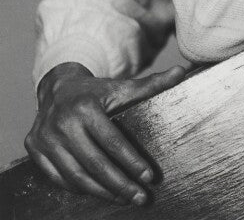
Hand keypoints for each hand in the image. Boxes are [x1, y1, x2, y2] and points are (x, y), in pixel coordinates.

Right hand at [25, 62, 186, 204]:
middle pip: (95, 163)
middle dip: (120, 184)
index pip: (112, 141)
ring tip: (124, 199)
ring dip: (102, 192)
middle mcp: (62, 123)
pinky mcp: (34, 150)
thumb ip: (151, 84)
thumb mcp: (122, 87)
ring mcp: (44, 138)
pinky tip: (100, 193)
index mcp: (85, 107)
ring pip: (76, 176)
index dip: (131, 161)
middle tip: (140, 197)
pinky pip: (60, 178)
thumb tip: (181, 72)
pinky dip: (80, 189)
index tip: (149, 177)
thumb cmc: (95, 92)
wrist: (58, 88)